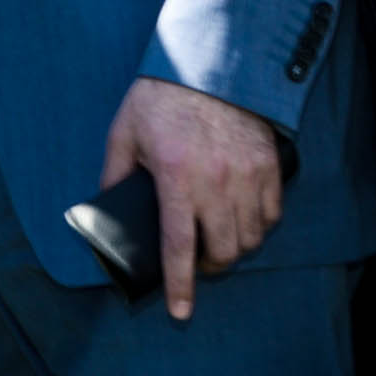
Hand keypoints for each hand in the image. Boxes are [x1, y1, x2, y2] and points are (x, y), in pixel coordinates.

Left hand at [99, 76, 287, 319]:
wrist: (210, 62)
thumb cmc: (160, 99)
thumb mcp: (124, 133)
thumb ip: (114, 174)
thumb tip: (104, 209)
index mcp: (175, 177)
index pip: (179, 246)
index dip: (180, 285)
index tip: (181, 312)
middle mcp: (216, 182)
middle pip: (222, 251)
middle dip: (209, 267)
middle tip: (197, 262)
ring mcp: (248, 175)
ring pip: (250, 238)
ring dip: (234, 248)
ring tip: (217, 240)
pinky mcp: (270, 166)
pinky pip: (272, 215)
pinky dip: (258, 226)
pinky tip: (242, 219)